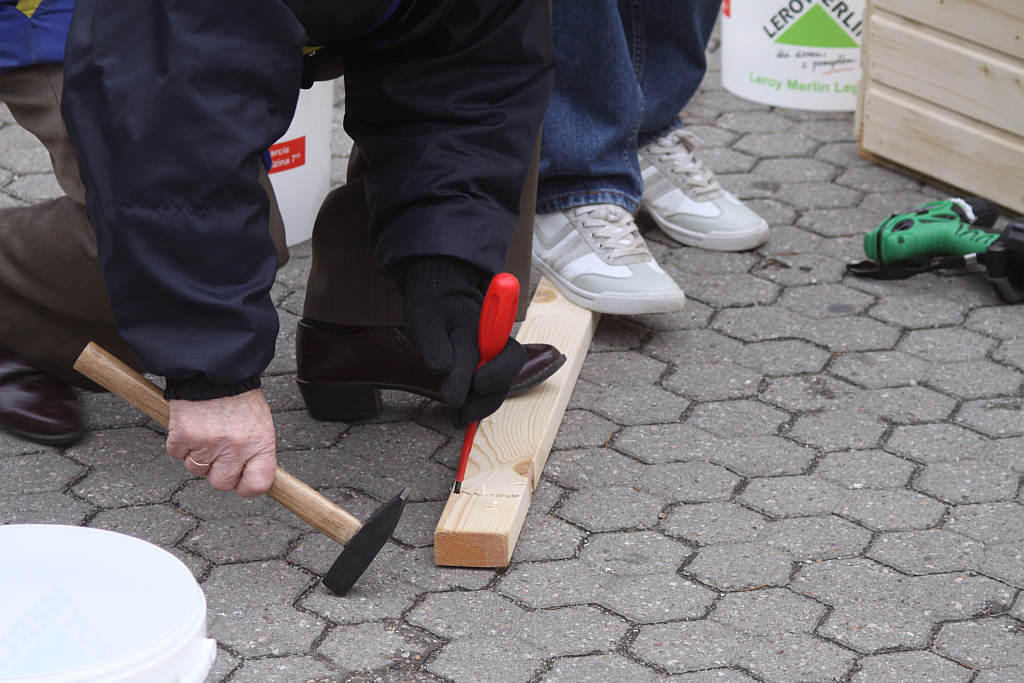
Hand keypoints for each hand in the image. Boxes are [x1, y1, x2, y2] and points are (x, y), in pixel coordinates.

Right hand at [166, 389, 276, 496]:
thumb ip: (257, 453)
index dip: (246, 486)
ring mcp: (208, 443)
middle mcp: (236, 447)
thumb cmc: (239, 398)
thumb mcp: (260, 424)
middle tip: (219, 450)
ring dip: (198, 455)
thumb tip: (252, 479)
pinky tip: (192, 426)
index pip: (257, 484)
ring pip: (196, 469)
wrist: (214, 370)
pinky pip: (178, 454)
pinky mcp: (183, 436)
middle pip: (221, 483)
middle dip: (217, 471)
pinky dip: (181, 443)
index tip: (241, 480)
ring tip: (206, 431)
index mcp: (260, 443)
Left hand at [396, 256, 525, 425]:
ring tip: (458, 419)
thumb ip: (435, 345)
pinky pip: (489, 390)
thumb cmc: (433, 309)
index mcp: (483, 326)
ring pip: (499, 386)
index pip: (498, 351)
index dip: (493, 373)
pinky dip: (477, 405)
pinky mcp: (487, 368)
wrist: (439, 300)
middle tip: (465, 412)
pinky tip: (459, 415)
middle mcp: (495, 341)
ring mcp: (494, 356)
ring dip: (482, 406)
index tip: (476, 386)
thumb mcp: (425, 322)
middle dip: (489, 397)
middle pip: (509, 371)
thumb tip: (443, 369)